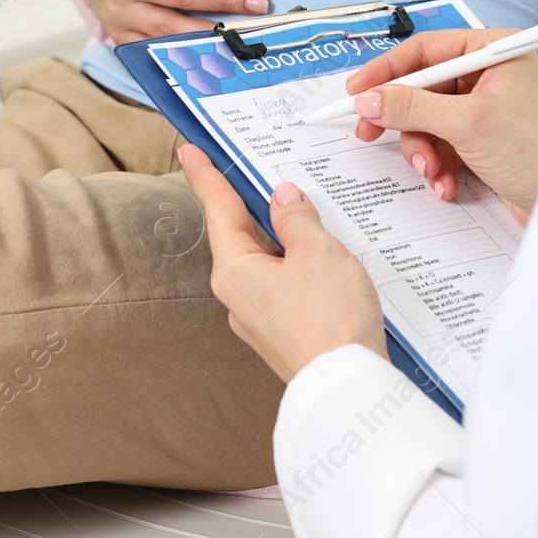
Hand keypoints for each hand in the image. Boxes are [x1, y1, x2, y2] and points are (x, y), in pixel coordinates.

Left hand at [182, 144, 386, 383]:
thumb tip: (284, 198)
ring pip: (269, 262)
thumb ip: (297, 219)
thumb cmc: (329, 318)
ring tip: (313, 214)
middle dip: (257, 205)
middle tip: (263, 172)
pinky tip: (327, 259)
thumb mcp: (317, 251)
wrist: (349, 386)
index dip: (205, 175)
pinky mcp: (284, 334)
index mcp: (235, 271)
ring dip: (287, 237)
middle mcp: (238, 296)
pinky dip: (302, 265)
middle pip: (243, 235)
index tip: (189, 150)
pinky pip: (287, 285)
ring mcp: (260, 319)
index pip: (218, 209)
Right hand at [345, 29, 537, 218]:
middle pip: (422, 87)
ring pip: (427, 120)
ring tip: (431, 171)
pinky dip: (438, 165)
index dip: (387, 70)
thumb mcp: (467, 125)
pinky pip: (442, 143)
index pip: (426, 49)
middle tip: (369, 133)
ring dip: (422, 150)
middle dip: (404, 119)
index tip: (356, 91)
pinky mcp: (484, 139)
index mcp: (494, 52)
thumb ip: (413, 108)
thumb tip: (370, 99)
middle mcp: (490, 74)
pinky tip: (447, 184)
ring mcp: (486, 108)